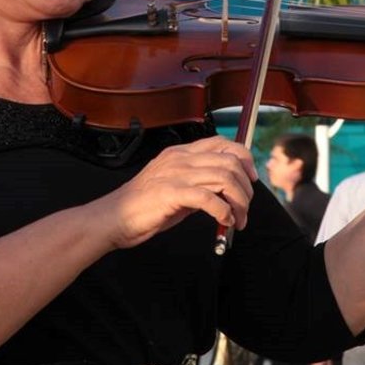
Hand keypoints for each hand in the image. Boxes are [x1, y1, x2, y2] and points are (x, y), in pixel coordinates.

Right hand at [96, 135, 256, 248]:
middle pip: (230, 161)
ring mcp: (176, 174)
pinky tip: (223, 221)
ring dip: (239, 202)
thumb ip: (198, 184)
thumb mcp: (174, 186)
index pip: (222, 143)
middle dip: (246, 186)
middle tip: (245, 207)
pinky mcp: (171, 193)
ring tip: (238, 220)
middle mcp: (180, 159)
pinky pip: (210, 198)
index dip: (244, 158)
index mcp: (181, 153)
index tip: (251, 179)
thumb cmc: (143, 206)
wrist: (113, 218)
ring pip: (225, 178)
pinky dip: (224, 211)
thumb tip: (226, 193)